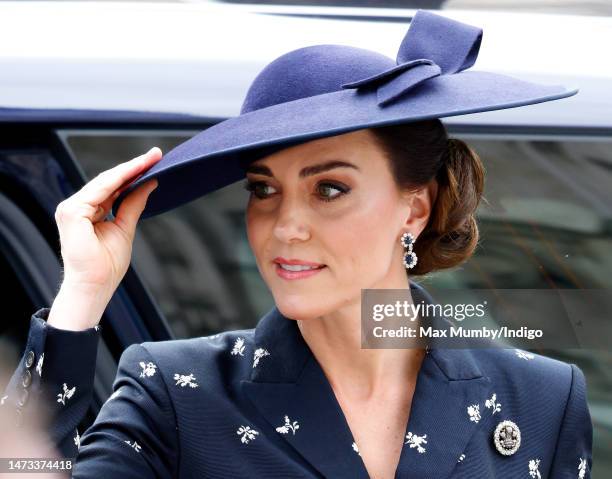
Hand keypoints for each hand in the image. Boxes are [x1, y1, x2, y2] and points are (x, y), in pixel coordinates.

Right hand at [47, 147, 161, 329]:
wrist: (96, 285)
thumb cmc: (106, 264)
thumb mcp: (125, 227)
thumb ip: (133, 204)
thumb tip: (149, 183)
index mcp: (86, 210)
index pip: (112, 186)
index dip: (133, 173)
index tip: (153, 161)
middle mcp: (76, 206)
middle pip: (109, 180)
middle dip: (134, 166)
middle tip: (156, 154)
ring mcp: (71, 208)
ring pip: (105, 181)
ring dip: (129, 169)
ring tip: (150, 159)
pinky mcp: (72, 212)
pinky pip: (100, 190)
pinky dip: (120, 179)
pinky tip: (137, 171)